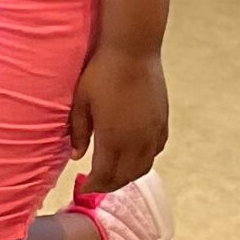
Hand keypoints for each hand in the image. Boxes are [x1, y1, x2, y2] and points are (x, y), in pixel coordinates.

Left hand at [69, 47, 168, 197]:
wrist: (133, 50)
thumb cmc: (102, 72)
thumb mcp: (81, 101)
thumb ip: (80, 131)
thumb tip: (77, 157)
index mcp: (113, 138)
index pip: (105, 175)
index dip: (94, 185)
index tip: (85, 189)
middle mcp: (136, 141)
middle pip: (125, 176)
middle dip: (110, 185)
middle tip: (97, 184)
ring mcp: (152, 133)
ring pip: (144, 167)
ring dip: (128, 175)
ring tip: (115, 174)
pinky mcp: (162, 122)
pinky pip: (156, 151)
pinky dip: (145, 160)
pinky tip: (135, 156)